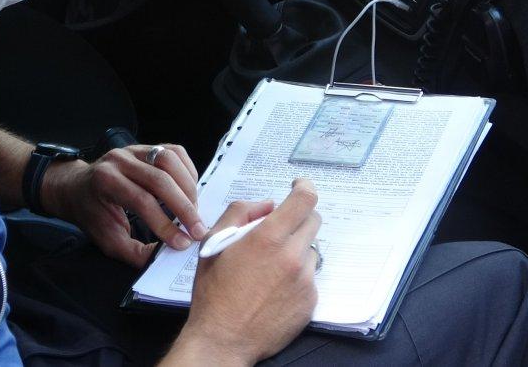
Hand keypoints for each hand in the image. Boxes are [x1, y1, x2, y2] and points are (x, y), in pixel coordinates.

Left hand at [42, 144, 207, 266]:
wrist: (77, 188)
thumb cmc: (92, 214)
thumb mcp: (107, 239)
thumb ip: (133, 252)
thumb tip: (162, 258)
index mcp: (105, 181)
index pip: (142, 201)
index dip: (164, 223)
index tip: (182, 243)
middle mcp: (119, 160)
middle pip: (160, 179)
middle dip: (184, 207)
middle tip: (198, 230)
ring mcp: (133, 149)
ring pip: (170, 159)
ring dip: (188, 187)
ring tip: (194, 210)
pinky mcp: (146, 147)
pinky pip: (174, 152)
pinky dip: (187, 171)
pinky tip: (189, 191)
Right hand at [164, 179, 321, 365]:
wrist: (223, 339)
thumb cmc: (214, 293)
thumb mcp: (214, 244)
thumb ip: (239, 213)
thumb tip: (266, 205)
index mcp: (268, 238)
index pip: (304, 200)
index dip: (304, 188)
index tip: (299, 187)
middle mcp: (292, 257)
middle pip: (313, 222)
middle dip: (298, 219)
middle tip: (278, 230)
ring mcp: (305, 281)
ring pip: (311, 251)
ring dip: (296, 250)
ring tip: (271, 268)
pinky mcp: (310, 302)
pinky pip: (310, 278)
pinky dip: (297, 276)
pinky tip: (275, 289)